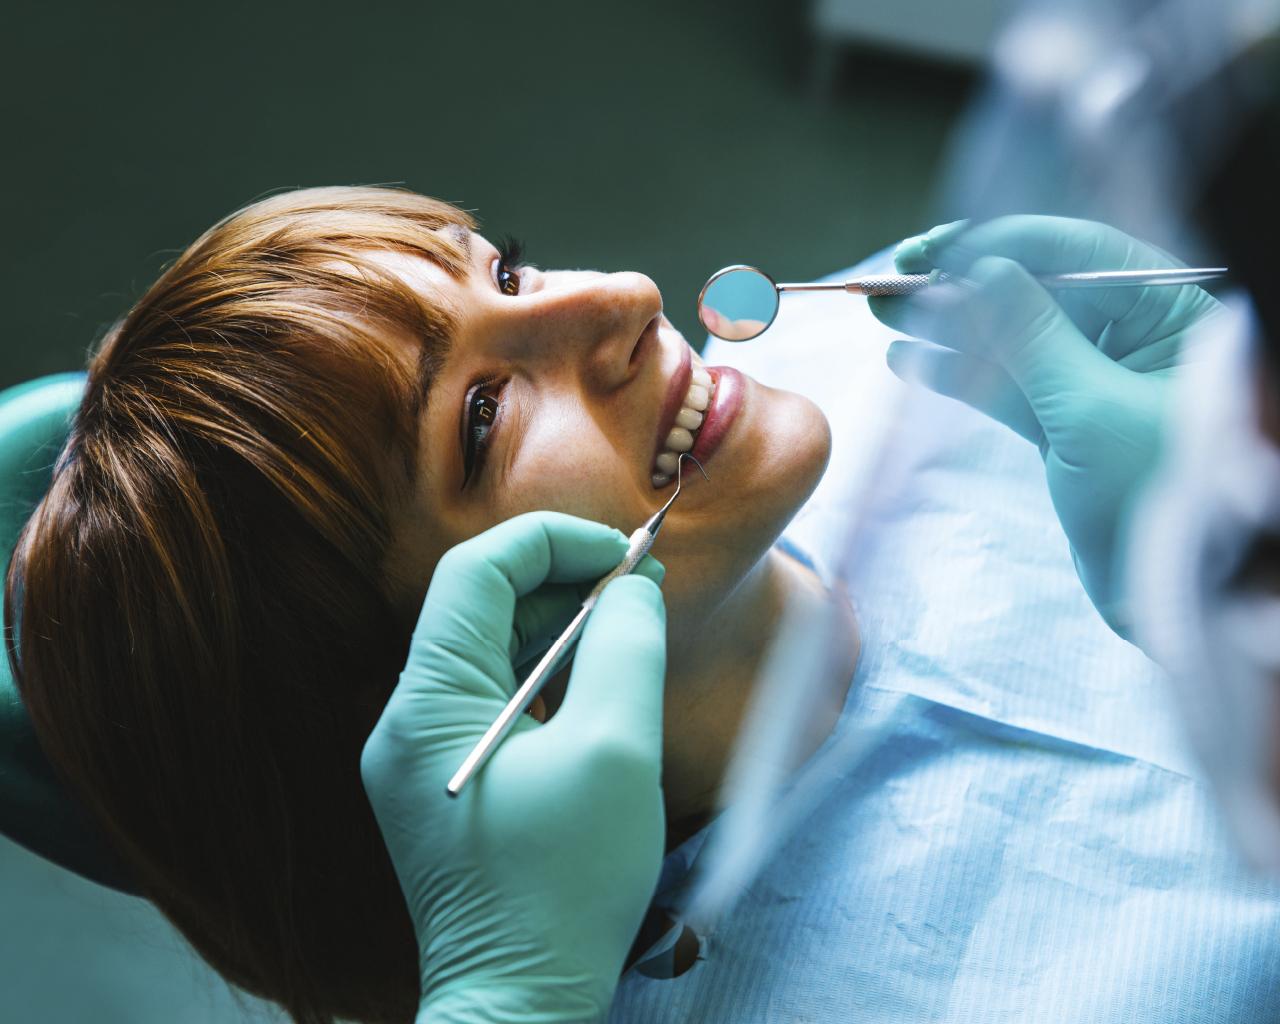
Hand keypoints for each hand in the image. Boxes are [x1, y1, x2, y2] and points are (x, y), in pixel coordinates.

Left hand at [361, 511, 667, 1022]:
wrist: (521, 1005)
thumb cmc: (567, 886)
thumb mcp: (614, 751)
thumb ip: (624, 649)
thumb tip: (630, 588)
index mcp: (427, 703)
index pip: (475, 571)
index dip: (553, 543)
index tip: (625, 556)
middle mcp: (408, 720)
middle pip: (482, 607)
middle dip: (565, 582)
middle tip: (643, 586)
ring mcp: (424, 755)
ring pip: (494, 653)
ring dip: (563, 628)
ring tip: (634, 623)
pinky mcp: (450, 783)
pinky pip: (499, 701)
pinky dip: (552, 677)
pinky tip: (604, 680)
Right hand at [868, 215, 1224, 635]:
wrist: (1169, 596)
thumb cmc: (1154, 499)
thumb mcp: (1088, 408)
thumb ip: (1030, 335)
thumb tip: (979, 269)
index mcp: (1172, 315)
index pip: (1083, 253)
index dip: (1005, 245)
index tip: (938, 251)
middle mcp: (1138, 337)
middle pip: (1040, 291)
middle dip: (963, 285)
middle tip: (895, 276)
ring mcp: (1097, 381)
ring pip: (1013, 340)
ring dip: (947, 328)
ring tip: (883, 312)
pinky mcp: (1066, 425)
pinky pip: (1007, 388)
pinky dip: (958, 376)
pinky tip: (910, 361)